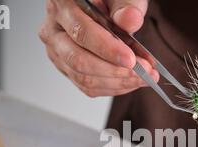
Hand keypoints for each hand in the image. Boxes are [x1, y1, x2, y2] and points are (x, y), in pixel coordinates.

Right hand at [39, 0, 158, 96]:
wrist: (103, 6)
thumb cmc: (108, 0)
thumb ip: (126, 4)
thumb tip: (129, 20)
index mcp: (62, 5)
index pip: (81, 33)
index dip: (108, 50)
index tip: (131, 59)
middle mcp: (54, 30)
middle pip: (79, 61)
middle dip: (115, 71)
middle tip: (143, 71)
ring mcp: (58, 53)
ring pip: (84, 78)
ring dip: (117, 82)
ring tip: (143, 77)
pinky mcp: (67, 69)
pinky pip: (88, 87)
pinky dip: (113, 87)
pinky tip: (130, 81)